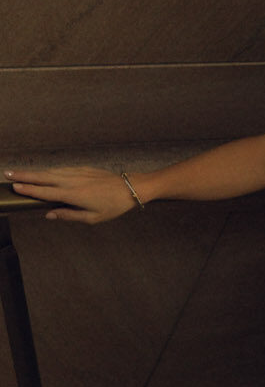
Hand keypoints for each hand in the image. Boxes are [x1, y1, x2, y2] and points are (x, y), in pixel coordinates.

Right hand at [4, 167, 140, 224]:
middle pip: (44, 177)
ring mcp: (78, 172)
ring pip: (52, 171)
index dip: (29, 189)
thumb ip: (68, 215)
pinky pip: (62, 169)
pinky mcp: (83, 168)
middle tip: (8, 174)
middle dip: (25, 176)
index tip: (14, 187)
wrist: (130, 188)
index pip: (45, 191)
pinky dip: (49, 170)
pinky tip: (42, 172)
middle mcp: (73, 181)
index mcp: (73, 194)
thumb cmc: (112, 206)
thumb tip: (49, 215)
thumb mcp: (91, 218)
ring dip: (35, 171)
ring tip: (19, 172)